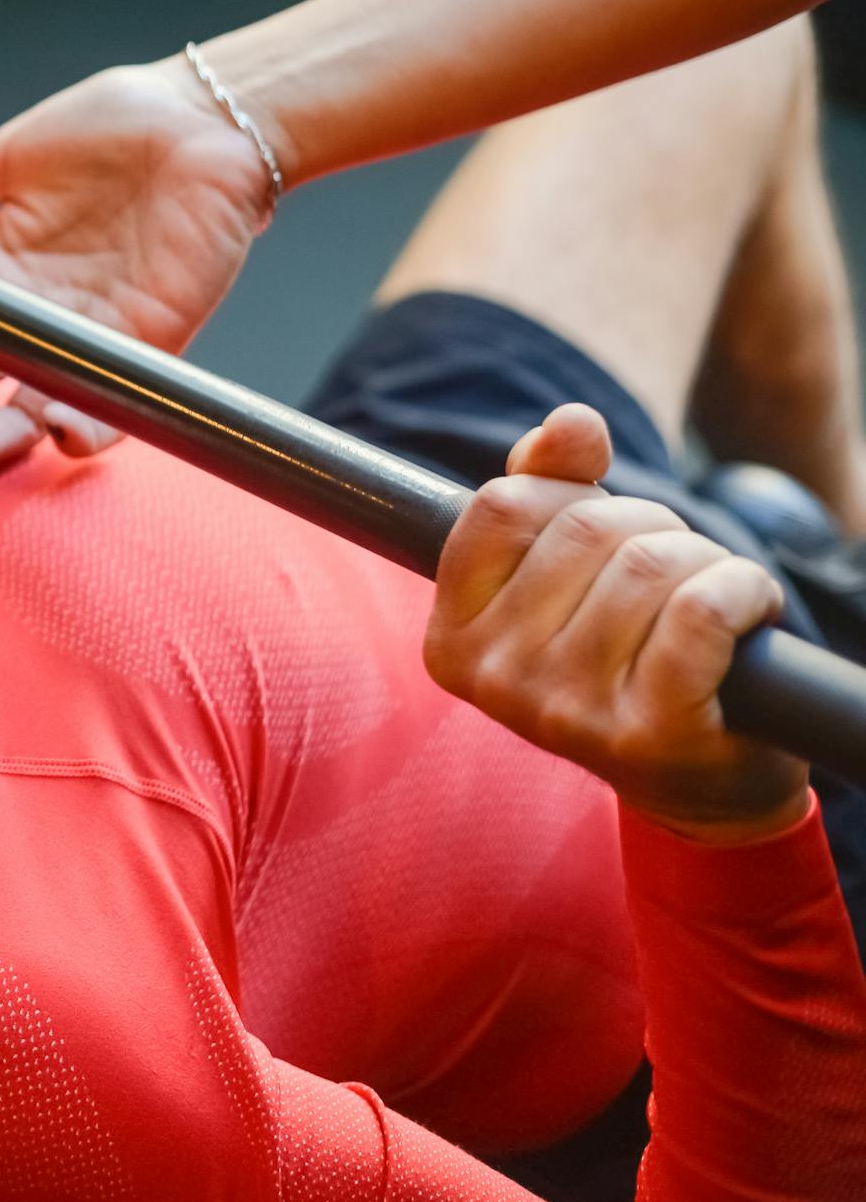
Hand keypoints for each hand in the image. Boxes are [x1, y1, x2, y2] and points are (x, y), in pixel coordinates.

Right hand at [0, 58, 276, 468]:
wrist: (203, 116)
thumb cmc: (117, 125)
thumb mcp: (19, 153)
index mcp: (3, 276)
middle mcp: (41, 318)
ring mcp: (93, 337)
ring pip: (32, 411)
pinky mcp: (151, 344)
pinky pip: (114, 410)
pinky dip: (86, 431)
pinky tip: (56, 433)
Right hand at [426, 403, 809, 842]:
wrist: (696, 779)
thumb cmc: (624, 658)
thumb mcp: (568, 574)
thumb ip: (551, 486)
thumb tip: (572, 422)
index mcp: (452, 640)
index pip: (501, 507)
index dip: (567, 492)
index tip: (602, 529)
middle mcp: (495, 680)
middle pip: (585, 527)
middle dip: (653, 525)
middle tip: (677, 568)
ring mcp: (566, 712)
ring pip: (649, 565)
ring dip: (707, 560)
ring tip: (715, 594)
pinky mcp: (648, 732)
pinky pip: (699, 611)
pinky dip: (743, 589)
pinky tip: (749, 607)